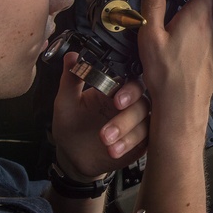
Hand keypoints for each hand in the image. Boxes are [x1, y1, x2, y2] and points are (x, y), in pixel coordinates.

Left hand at [51, 52, 149, 180]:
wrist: (72, 156)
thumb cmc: (70, 125)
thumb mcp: (66, 102)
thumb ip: (71, 79)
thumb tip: (72, 56)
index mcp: (114, 89)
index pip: (131, 82)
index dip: (129, 90)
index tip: (116, 100)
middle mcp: (129, 104)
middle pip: (142, 103)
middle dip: (129, 115)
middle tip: (111, 126)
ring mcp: (136, 124)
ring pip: (145, 123)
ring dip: (127, 132)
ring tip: (106, 141)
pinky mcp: (139, 143)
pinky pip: (144, 141)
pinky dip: (130, 145)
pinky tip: (114, 150)